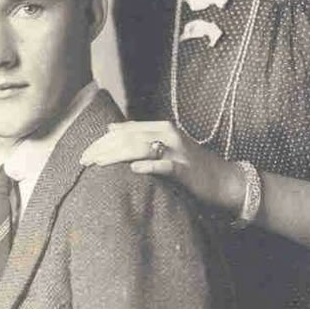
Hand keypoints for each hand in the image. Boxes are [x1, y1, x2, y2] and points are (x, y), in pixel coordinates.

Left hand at [81, 120, 244, 215]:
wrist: (226, 181)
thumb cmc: (193, 165)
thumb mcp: (167, 145)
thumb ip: (141, 136)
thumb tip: (111, 128)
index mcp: (163, 128)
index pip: (125, 131)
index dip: (102, 141)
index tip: (84, 152)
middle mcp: (169, 135)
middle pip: (128, 138)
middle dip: (103, 148)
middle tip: (83, 160)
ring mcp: (178, 152)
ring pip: (141, 148)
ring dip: (116, 156)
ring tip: (98, 164)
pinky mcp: (186, 170)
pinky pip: (165, 166)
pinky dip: (149, 167)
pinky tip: (133, 169)